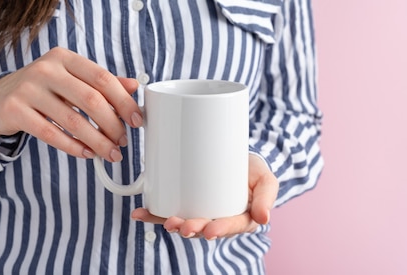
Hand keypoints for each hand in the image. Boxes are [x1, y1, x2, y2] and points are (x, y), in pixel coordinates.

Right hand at [0, 47, 142, 161]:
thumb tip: (134, 86)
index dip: (124, 101)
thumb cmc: (43, 89)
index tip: (137, 120)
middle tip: (123, 141)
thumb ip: (102, 83)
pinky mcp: (15, 110)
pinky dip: (74, 147)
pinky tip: (87, 153)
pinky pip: (51, 134)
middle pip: (91, 100)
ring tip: (110, 153)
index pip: (103, 78)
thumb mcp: (72, 80)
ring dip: (98, 141)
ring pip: (73, 121)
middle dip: (113, 125)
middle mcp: (46, 70)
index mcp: (65, 58)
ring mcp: (28, 89)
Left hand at [131, 154, 278, 239]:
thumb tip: (264, 218)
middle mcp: (219, 219)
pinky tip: (140, 213)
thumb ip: (266, 197)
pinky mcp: (187, 204)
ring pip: (186, 223)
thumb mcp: (266, 181)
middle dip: (191, 229)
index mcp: (241, 219)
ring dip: (171, 224)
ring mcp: (202, 212)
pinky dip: (154, 214)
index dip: (219, 230)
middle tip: (179, 225)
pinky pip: (170, 212)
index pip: (230, 227)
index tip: (209, 230)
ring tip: (163, 221)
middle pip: (204, 228)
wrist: (241, 158)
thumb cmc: (255, 172)